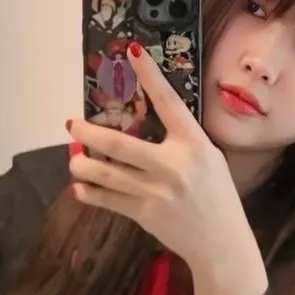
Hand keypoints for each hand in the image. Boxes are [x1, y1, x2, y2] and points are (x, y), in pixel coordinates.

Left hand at [68, 42, 253, 271]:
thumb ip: (182, 140)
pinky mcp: (145, 214)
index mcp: (194, 144)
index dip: (148, 75)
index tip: (131, 51)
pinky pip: (109, 200)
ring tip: (74, 159)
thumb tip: (146, 121)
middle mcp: (173, 164)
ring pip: (106, 173)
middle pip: (119, 143)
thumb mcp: (209, 158)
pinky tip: (79, 188)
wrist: (222, 243)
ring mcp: (156, 191)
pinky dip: (91, 194)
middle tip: (72, 125)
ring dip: (83, 165)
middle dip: (89, 133)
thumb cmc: (217, 197)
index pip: (168, 102)